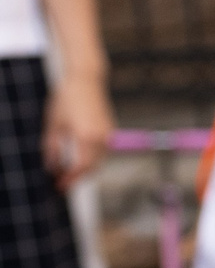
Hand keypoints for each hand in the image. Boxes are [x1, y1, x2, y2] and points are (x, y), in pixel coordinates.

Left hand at [43, 69, 110, 186]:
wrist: (86, 81)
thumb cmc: (67, 99)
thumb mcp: (54, 125)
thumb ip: (51, 148)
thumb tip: (51, 168)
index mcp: (87, 137)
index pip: (81, 167)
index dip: (70, 179)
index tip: (59, 186)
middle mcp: (102, 139)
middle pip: (93, 168)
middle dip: (78, 178)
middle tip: (62, 183)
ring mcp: (109, 135)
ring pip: (99, 161)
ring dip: (85, 169)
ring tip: (67, 172)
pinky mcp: (110, 131)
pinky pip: (102, 152)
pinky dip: (91, 159)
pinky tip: (78, 159)